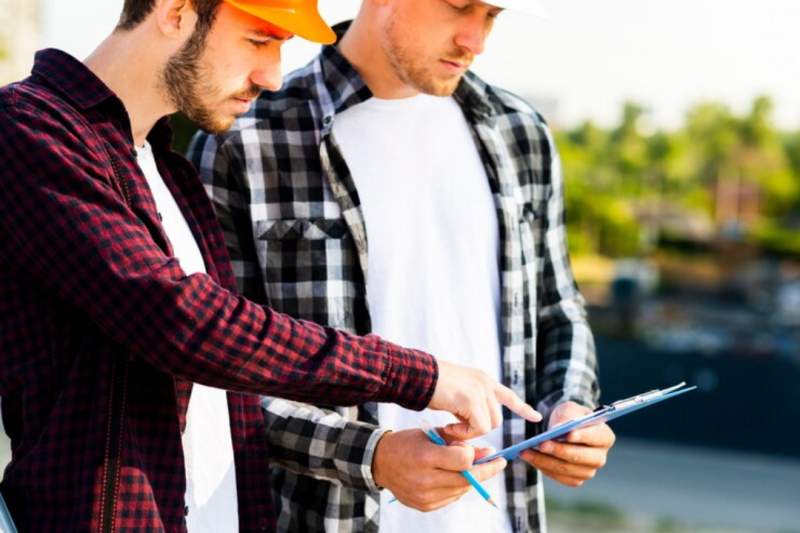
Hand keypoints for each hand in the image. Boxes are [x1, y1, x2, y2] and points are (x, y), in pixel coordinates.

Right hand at [372, 428, 506, 511]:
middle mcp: (424, 480)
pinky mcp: (424, 506)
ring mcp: (424, 496)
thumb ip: (459, 442)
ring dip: (472, 479)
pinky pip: (451, 498)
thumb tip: (487, 452)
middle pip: (467, 479)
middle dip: (486, 470)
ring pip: (461, 490)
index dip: (475, 455)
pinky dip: (457, 487)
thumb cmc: (407, 443)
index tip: (484, 450)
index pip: (464, 461)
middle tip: (498, 462)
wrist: (380, 462)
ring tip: (474, 467)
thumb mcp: (432, 434)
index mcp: (425, 457)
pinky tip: (454, 477)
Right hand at [428, 361, 540, 438]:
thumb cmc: (429, 386)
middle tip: (454, 428)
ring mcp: (480, 390)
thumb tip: (471, 423)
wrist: (417, 375)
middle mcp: (485, 383)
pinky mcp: (472, 400)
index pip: (508, 395)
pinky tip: (449, 426)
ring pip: (489, 425)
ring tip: (450, 426)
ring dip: (470, 432)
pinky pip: (479, 428)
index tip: (536, 417)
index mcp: (482, 379)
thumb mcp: (455, 393)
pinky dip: (464, 433)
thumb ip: (468, 405)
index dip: (522, 408)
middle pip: (497, 419)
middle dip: (479, 429)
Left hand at [520, 401, 614, 486]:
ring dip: (545, 460)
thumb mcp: (569, 409)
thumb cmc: (571, 417)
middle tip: (541, 444)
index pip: (595, 437)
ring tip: (527, 451)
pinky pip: (559, 477)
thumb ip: (566, 417)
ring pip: (566, 469)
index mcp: (605, 437)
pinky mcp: (576, 479)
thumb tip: (556, 430)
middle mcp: (600, 457)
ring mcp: (588, 471)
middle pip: (580, 457)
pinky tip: (531, 458)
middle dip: (559, 450)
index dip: (582, 436)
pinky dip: (543, 468)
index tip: (568, 434)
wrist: (566, 429)